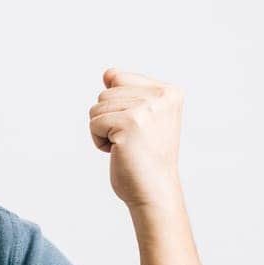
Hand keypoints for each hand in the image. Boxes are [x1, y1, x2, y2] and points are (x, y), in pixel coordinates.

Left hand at [87, 67, 184, 210]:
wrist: (154, 191)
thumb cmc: (145, 157)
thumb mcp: (140, 117)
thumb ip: (126, 92)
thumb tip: (107, 73)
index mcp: (169, 91)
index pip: (119, 77)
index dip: (118, 105)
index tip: (138, 127)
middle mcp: (162, 96)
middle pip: (105, 93)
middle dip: (108, 119)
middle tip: (132, 140)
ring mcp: (147, 108)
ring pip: (97, 108)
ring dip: (103, 130)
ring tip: (127, 146)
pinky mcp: (130, 123)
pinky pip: (94, 123)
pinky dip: (99, 141)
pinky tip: (120, 151)